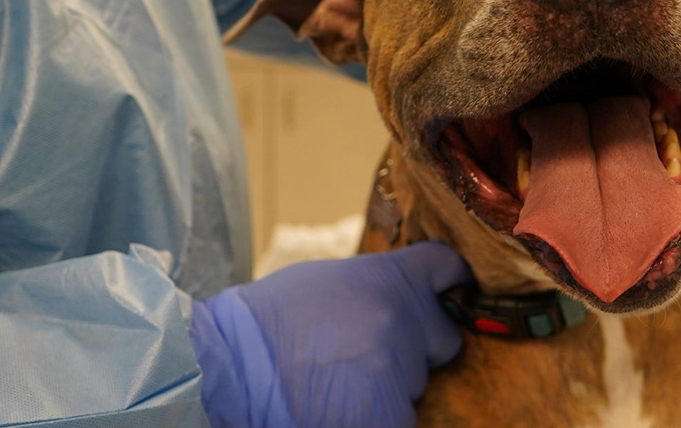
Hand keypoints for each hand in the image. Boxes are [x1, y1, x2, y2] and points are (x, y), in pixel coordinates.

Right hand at [190, 241, 471, 427]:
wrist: (225, 369)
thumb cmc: (265, 324)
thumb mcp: (327, 280)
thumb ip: (377, 286)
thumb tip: (409, 296)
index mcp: (388, 277)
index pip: (449, 269)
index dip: (454, 283)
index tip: (455, 292)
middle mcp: (401, 319)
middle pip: (443, 337)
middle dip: (419, 348)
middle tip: (371, 353)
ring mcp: (397, 370)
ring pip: (419, 383)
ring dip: (393, 386)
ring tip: (341, 382)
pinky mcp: (386, 414)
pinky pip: (402, 417)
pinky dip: (379, 415)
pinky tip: (342, 408)